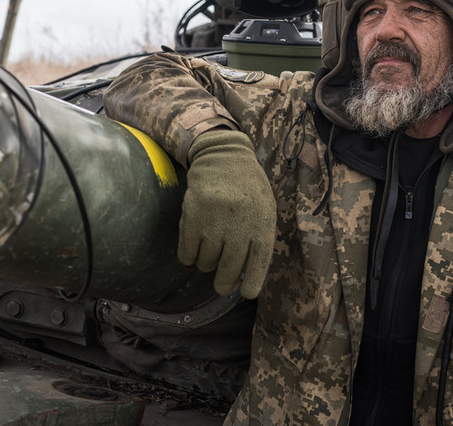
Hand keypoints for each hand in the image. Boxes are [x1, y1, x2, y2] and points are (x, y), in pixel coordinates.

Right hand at [180, 129, 276, 297]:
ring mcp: (215, 221)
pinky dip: (189, 258)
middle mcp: (240, 225)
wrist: (224, 158)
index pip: (259, 264)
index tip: (246, 293)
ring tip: (209, 256)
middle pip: (229, 270)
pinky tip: (193, 254)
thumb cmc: (247, 188)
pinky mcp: (193, 217)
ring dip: (206, 265)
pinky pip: (187, 252)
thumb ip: (259, 238)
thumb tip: (248, 274)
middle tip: (222, 286)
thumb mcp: (265, 209)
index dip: (251, 284)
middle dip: (224, 284)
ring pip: (206, 263)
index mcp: (262, 224)